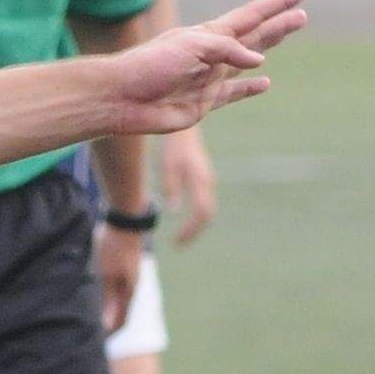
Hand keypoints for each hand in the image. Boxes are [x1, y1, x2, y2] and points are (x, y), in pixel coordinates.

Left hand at [93, 220, 145, 328]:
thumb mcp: (106, 273)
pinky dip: (103, 300)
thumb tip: (107, 326)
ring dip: (104, 313)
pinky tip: (92, 298)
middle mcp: (129, 288)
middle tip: (88, 337)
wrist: (126, 220)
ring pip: (116, 303)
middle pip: (119, 315)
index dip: (108, 335)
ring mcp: (126, 279)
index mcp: (128, 292)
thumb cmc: (114, 247)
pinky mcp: (120, 270)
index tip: (95, 345)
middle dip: (106, 327)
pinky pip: (113, 291)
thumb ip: (107, 299)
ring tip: (88, 320)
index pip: (120, 322)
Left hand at [98, 0, 306, 131]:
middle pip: (254, 35)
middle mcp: (212, 53)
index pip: (251, 15)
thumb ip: (226, 51)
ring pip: (248, 60)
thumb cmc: (150, 65)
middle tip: (303, 13)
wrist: (122, 98)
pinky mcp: (204, 102)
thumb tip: (259, 63)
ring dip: (268, 47)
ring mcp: (209, 78)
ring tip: (287, 35)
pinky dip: (250, 89)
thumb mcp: (190, 47)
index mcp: (209, 34)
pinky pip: (234, 93)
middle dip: (278, 24)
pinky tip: (265, 82)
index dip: (276, 4)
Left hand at [157, 125, 218, 245]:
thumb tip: (172, 211)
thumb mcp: (167, 166)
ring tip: (180, 238)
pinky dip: (197, 216)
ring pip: (207, 210)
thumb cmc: (172, 146)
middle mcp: (208, 183)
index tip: (176, 241)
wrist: (183, 130)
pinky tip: (185, 222)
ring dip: (195, 225)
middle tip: (178, 244)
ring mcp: (208, 181)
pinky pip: (204, 203)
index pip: (201, 213)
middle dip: (193, 231)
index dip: (190, 230)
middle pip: (207, 215)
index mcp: (200, 181)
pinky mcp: (204, 179)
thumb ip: (170, 187)